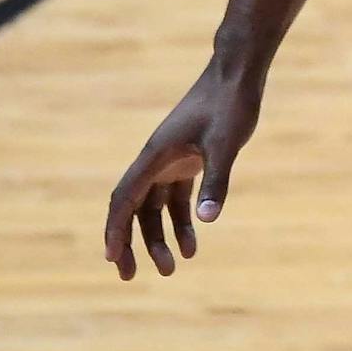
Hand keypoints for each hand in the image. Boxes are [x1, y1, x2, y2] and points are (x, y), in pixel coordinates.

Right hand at [104, 63, 261, 279]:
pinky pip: (177, 196)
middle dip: (132, 242)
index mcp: (155, 156)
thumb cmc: (230, 105)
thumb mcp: (226, 145)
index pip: (125, 199)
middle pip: (134, 208)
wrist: (239, 74)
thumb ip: (217, 181)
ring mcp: (171, 160)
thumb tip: (207, 220)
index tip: (112, 258)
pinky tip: (194, 240)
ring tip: (174, 267)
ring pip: (156, 206)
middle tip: (133, 276)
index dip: (116, 229)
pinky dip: (183, 218)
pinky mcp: (189, 159)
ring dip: (161, 235)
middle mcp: (156, 160)